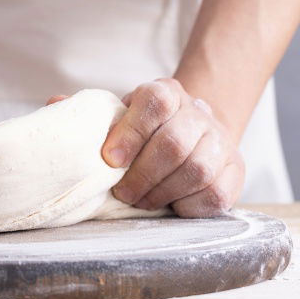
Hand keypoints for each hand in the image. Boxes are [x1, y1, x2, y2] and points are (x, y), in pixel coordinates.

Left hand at [100, 78, 244, 216]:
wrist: (194, 136)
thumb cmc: (147, 132)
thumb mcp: (124, 116)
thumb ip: (98, 118)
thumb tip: (64, 110)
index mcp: (167, 92)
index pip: (155, 103)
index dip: (130, 133)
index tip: (109, 160)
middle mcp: (198, 112)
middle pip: (174, 143)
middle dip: (142, 175)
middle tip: (123, 193)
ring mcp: (221, 141)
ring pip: (196, 170)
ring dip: (162, 193)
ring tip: (142, 201)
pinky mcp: (235, 171)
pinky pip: (215, 194)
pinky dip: (187, 206)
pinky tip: (171, 204)